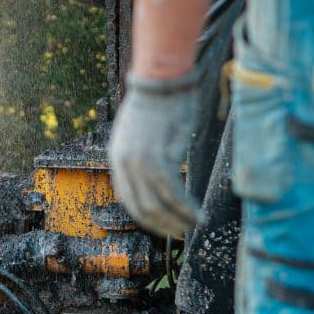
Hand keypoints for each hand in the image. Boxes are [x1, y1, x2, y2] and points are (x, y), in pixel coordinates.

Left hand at [108, 69, 204, 236]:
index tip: (162, 225)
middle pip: (141, 207)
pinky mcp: (160, 158)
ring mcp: (140, 162)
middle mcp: (124, 164)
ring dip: (177, 220)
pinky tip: (197, 214)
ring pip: (158, 204)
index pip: (127, 198)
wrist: (162, 80)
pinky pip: (173, 193)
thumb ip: (142, 156)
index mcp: (116, 157)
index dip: (145, 216)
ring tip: (193, 226)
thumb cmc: (158, 102)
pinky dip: (186, 208)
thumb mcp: (139, 132)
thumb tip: (157, 176)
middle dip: (162, 224)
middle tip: (180, 233)